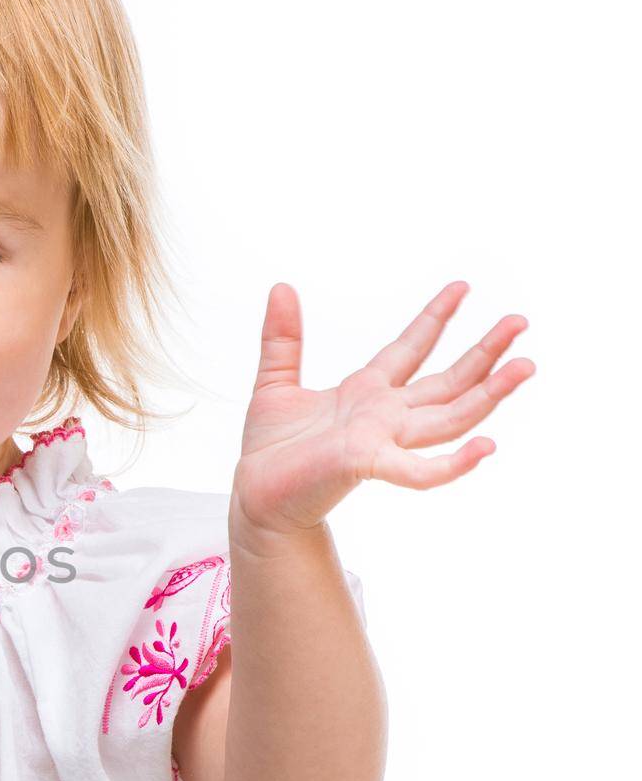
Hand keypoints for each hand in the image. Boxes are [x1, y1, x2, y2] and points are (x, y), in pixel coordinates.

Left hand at [230, 280, 533, 541]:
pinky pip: (418, 469)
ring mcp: (382, 440)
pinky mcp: (367, 464)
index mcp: (365, 392)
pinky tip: (485, 447)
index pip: (410, 349)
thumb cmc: (270, 448)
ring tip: (525, 366)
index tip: (462, 286)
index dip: (436, 318)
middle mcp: (384, 415)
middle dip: (484, 352)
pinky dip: (452, 463)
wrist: (255, 494)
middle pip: (447, 381)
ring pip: (449, 417)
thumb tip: (281, 287)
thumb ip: (282, 338)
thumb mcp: (274, 382)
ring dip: (489, 394)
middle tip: (520, 321)